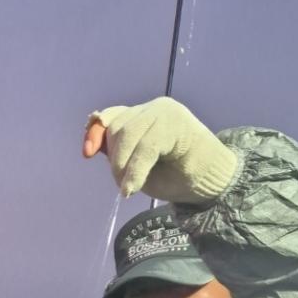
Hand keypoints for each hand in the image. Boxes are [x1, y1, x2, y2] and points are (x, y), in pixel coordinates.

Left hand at [82, 96, 236, 202]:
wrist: (210, 182)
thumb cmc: (174, 176)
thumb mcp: (135, 166)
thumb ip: (116, 153)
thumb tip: (92, 144)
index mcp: (142, 116)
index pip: (110, 117)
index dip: (96, 132)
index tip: (87, 153)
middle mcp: (152, 108)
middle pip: (116, 128)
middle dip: (114, 160)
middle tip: (123, 184)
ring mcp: (165, 112)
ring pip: (127, 134)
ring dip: (122, 166)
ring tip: (129, 187)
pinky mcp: (176, 123)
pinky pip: (145, 147)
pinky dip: (135, 171)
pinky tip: (131, 189)